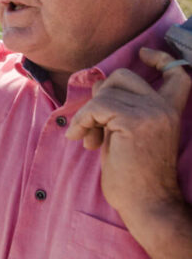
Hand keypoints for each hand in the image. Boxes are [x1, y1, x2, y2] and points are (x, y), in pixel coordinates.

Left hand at [67, 47, 190, 220]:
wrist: (146, 205)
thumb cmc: (134, 175)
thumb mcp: (131, 133)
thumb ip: (125, 108)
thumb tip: (100, 85)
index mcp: (170, 111)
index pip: (177, 73)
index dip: (161, 58)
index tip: (143, 53)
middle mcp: (164, 108)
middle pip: (124, 76)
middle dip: (101, 94)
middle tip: (94, 123)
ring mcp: (152, 113)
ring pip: (106, 92)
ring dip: (88, 113)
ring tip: (89, 137)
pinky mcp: (134, 122)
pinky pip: (96, 107)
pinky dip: (81, 121)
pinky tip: (81, 139)